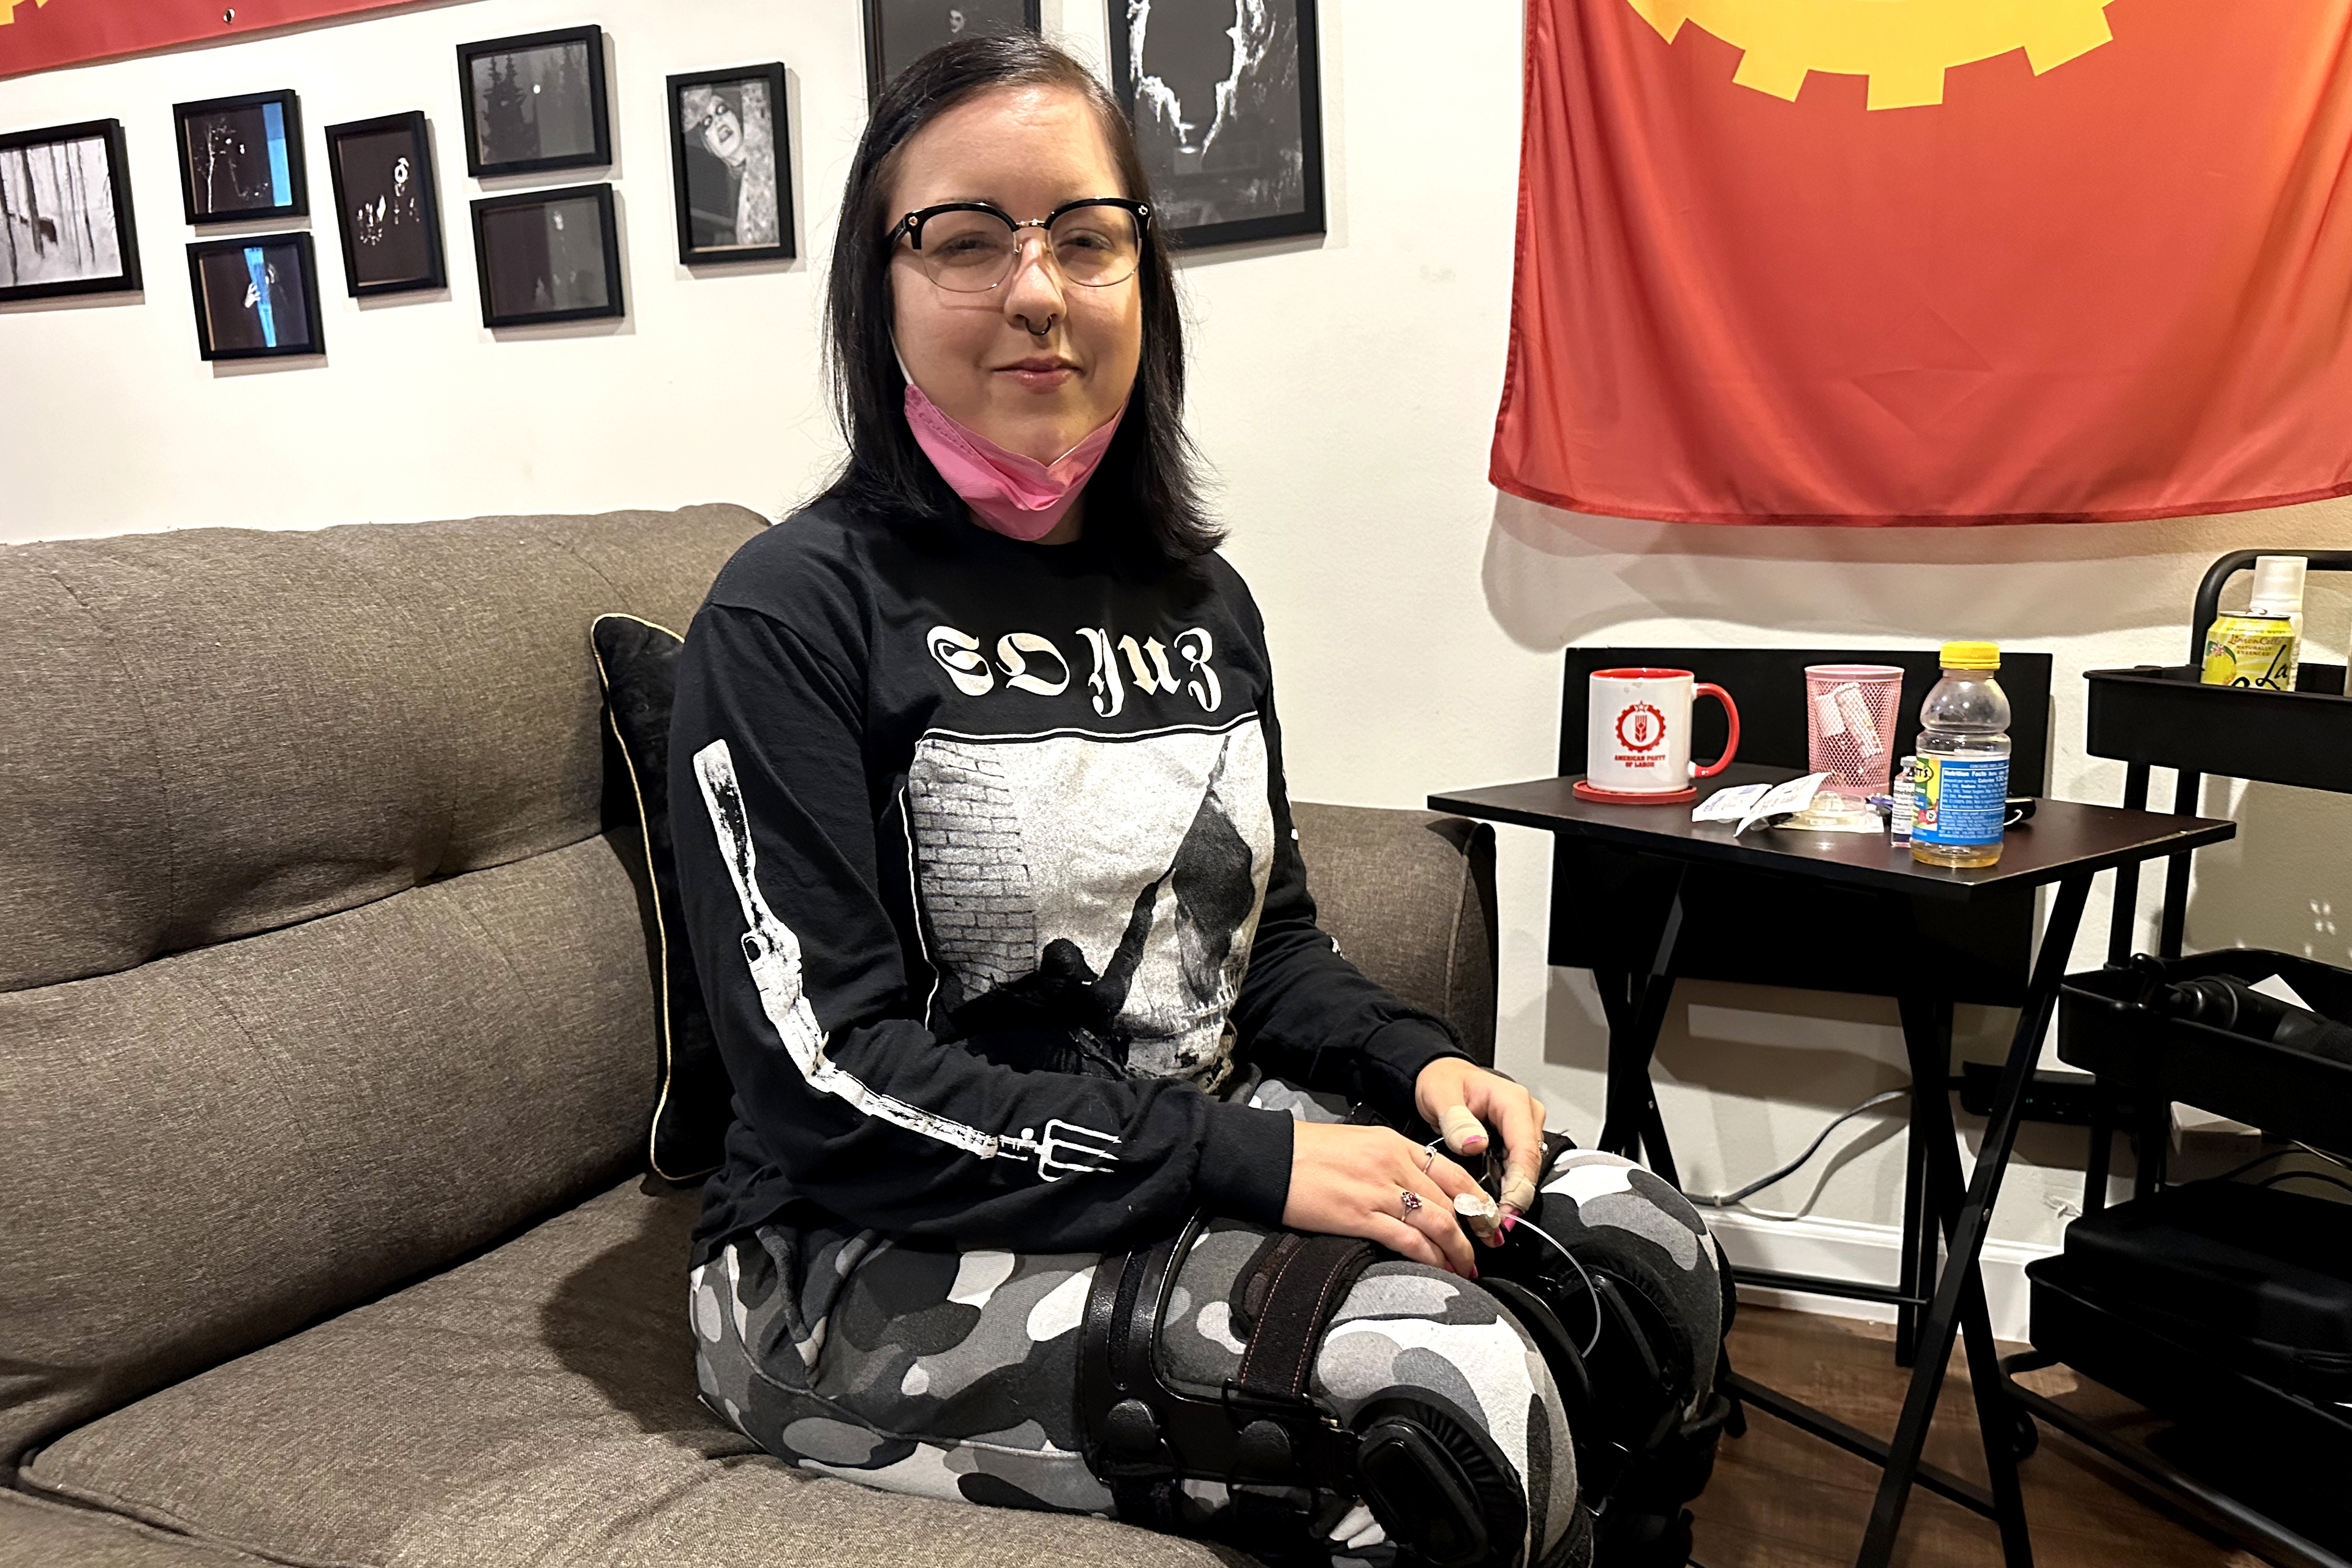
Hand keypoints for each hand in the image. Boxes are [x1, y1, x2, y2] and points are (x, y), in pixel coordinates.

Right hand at [1281, 1120, 1483, 1276]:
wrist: (1269, 1158)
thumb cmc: (1307, 1153)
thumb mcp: (1358, 1145)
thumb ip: (1391, 1164)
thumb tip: (1416, 1191)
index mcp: (1394, 1143)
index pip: (1453, 1172)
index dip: (1478, 1201)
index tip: (1488, 1221)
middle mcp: (1393, 1163)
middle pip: (1450, 1201)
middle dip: (1473, 1232)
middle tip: (1483, 1252)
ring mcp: (1378, 1189)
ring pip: (1437, 1222)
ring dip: (1457, 1250)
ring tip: (1465, 1268)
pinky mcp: (1359, 1215)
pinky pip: (1408, 1239)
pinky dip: (1430, 1257)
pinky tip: (1439, 1268)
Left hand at [1413, 1058, 1548, 1244]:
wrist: (1441, 1076)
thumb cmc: (1442, 1081)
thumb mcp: (1440, 1094)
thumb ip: (1456, 1119)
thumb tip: (1475, 1142)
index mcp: (1513, 1101)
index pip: (1525, 1149)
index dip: (1519, 1184)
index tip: (1505, 1210)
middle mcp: (1525, 1115)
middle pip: (1530, 1164)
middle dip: (1516, 1197)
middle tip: (1496, 1225)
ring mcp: (1524, 1129)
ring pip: (1527, 1170)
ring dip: (1512, 1196)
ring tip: (1492, 1221)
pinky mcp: (1516, 1142)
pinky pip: (1517, 1169)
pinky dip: (1507, 1189)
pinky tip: (1492, 1206)